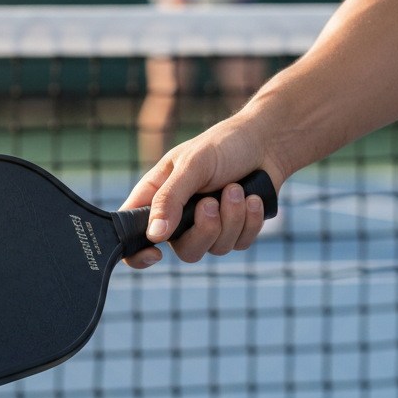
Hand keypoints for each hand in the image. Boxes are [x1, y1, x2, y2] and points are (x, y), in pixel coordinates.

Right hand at [120, 108, 283, 268]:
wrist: (265, 142)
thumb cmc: (223, 145)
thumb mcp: (192, 165)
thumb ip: (170, 199)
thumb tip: (153, 235)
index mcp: (157, 198)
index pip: (133, 236)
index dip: (137, 254)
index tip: (156, 253)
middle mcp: (179, 217)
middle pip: (185, 251)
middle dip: (205, 229)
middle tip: (212, 201)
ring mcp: (208, 227)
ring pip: (216, 249)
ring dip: (232, 217)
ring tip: (236, 188)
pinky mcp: (235, 231)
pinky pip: (240, 243)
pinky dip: (250, 220)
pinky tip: (252, 198)